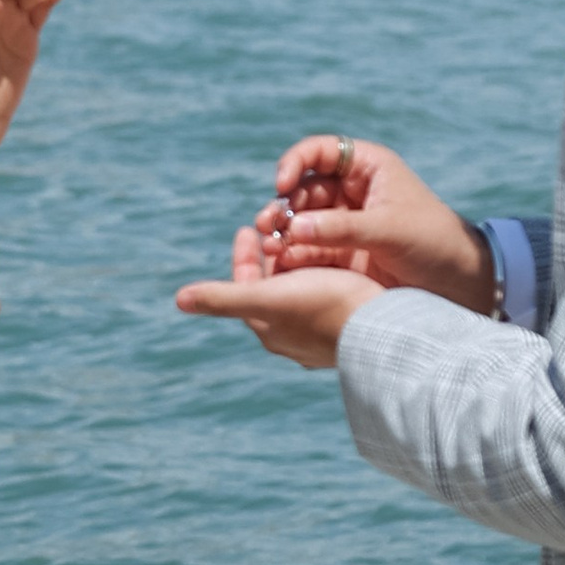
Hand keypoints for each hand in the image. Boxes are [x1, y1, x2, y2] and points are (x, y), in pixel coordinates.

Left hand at [175, 220, 381, 371]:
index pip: (245, 286)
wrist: (386, 329)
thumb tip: (178, 299)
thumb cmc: (325, 308)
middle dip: (271, 257)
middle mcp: (292, 337)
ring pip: (301, 292)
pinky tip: (337, 257)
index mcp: (269, 329)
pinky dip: (325, 272)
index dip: (243, 255)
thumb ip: (223, 298)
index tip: (245, 226)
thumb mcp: (267, 298)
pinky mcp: (350, 327)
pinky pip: (329, 293)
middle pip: (272, 289)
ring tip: (304, 236)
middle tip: (276, 226)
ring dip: (299, 263)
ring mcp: (322, 335)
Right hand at [250, 135, 493, 312]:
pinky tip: (281, 263)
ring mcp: (345, 221)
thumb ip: (340, 228)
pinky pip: (309, 246)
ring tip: (270, 246)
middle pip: (304, 188)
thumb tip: (292, 227)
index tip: (282, 184)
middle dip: (284, 205)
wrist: (459, 285)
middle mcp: (353, 189)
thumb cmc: (433, 243)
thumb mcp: (388, 230)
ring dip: (283, 230)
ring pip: (302, 219)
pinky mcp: (342, 252)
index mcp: (368, 167)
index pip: (320, 152)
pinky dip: (293, 252)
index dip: (296, 163)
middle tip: (268, 225)